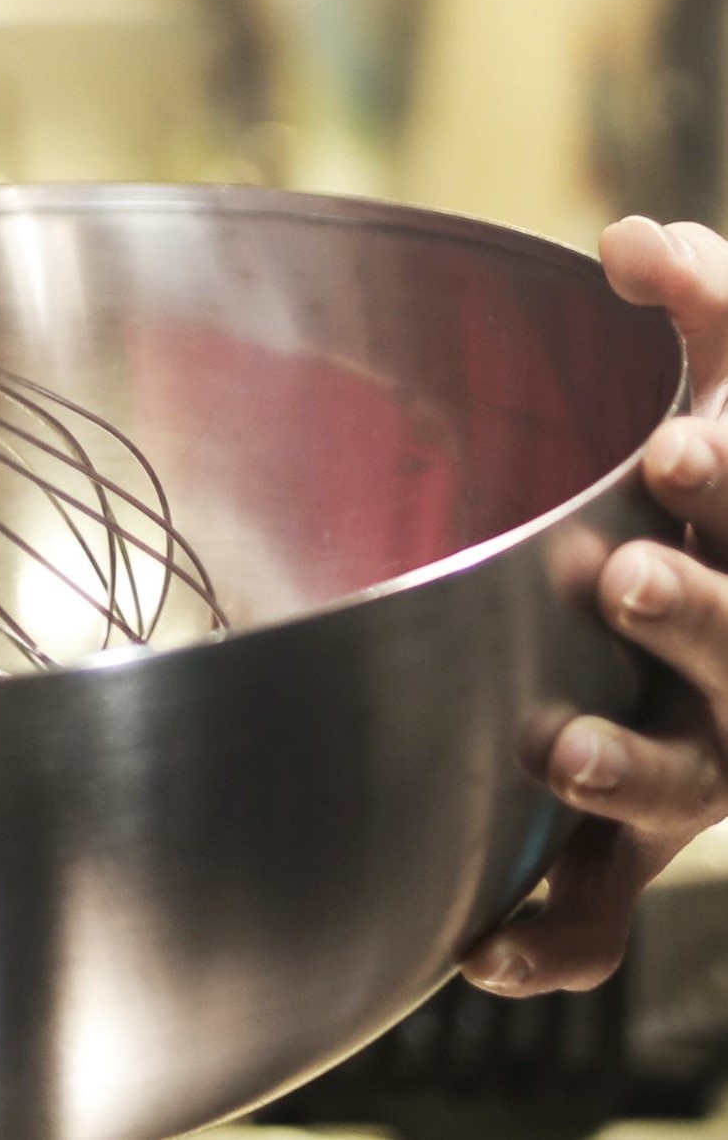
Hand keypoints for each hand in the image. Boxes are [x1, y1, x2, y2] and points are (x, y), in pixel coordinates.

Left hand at [464, 215, 727, 994]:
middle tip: (619, 577)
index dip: (720, 476)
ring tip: (557, 749)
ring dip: (623, 770)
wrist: (706, 613)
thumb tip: (631, 237)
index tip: (669, 452)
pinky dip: (550, 934)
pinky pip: (600, 910)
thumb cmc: (712, 482)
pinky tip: (479, 945)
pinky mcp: (632, 836)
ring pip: (680, 787)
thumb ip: (699, 295)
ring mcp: (694, 759)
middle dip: (689, 617)